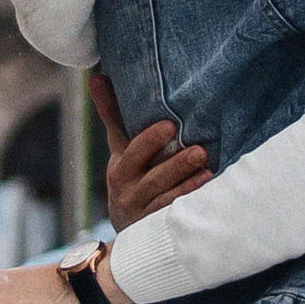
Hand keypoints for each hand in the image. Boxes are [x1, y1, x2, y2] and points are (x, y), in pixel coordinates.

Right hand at [92, 66, 211, 222]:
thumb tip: (97, 76)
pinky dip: (189, 198)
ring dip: (186, 181)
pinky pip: (172, 212)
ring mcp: (142, 210)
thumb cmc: (129, 175)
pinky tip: (208, 186)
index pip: (133, 150)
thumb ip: (112, 114)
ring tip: (206, 166)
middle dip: (174, 164)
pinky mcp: (155, 226)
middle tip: (198, 150)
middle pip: (151, 176)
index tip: (169, 126)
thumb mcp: (119, 147)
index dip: (149, 140)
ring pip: (164, 195)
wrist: (128, 227)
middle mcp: (127, 189)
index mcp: (120, 166)